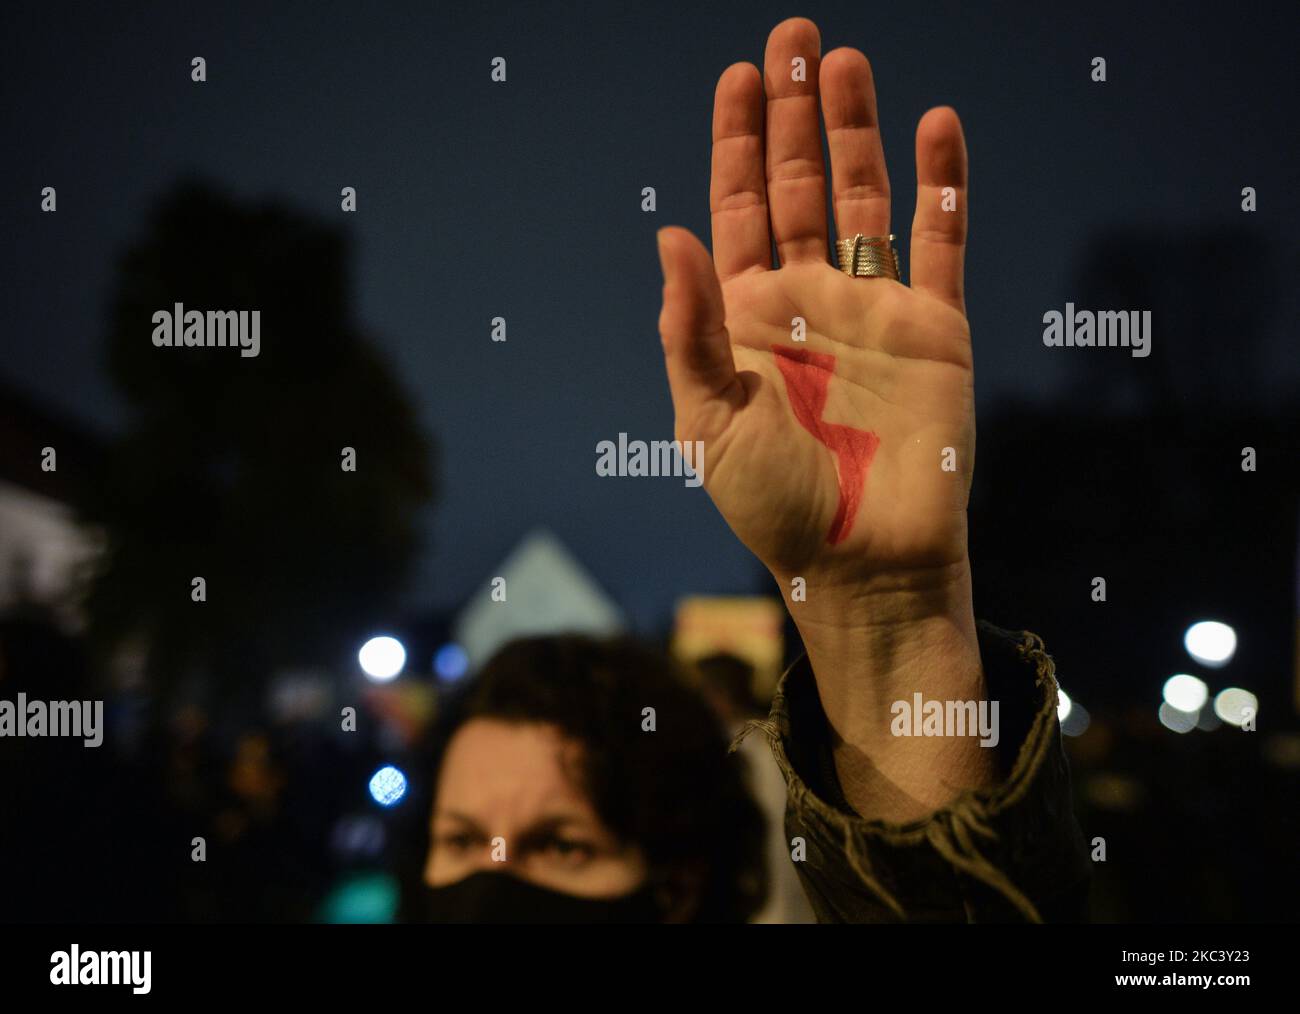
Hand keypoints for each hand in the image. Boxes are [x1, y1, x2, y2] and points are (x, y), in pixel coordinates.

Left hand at [656, 18, 990, 819]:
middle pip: (797, 187)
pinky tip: (935, 126)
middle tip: (793, 37)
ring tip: (845, 62)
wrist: (862, 569)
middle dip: (792, 115)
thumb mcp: (710, 420)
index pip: (736, 211)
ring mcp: (873, 311)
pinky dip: (942, 184)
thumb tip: (669, 233)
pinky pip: (940, 242)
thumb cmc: (774, 508)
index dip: (735, 143)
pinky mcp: (936, 330)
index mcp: (746, 321)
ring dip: (856, 132)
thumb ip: (690, 327)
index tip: (738, 76)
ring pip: (866, 200)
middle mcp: (808, 303)